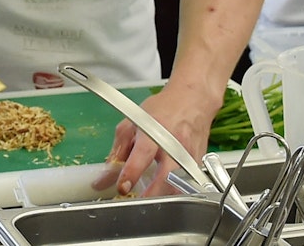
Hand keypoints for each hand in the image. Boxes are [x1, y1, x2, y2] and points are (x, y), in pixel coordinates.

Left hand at [91, 83, 220, 196]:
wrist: (192, 100)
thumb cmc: (162, 110)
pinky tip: (164, 191)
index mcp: (154, 132)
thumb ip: (117, 151)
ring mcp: (189, 155)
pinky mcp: (199, 164)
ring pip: (179, 185)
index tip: (122, 187)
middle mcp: (174, 145)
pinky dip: (175, 190)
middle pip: (166, 176)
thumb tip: (105, 177)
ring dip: (163, 196)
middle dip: (151, 194)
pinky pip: (187, 183)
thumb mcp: (132, 123)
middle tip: (136, 202)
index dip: (131, 173)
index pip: (142, 155)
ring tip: (149, 199)